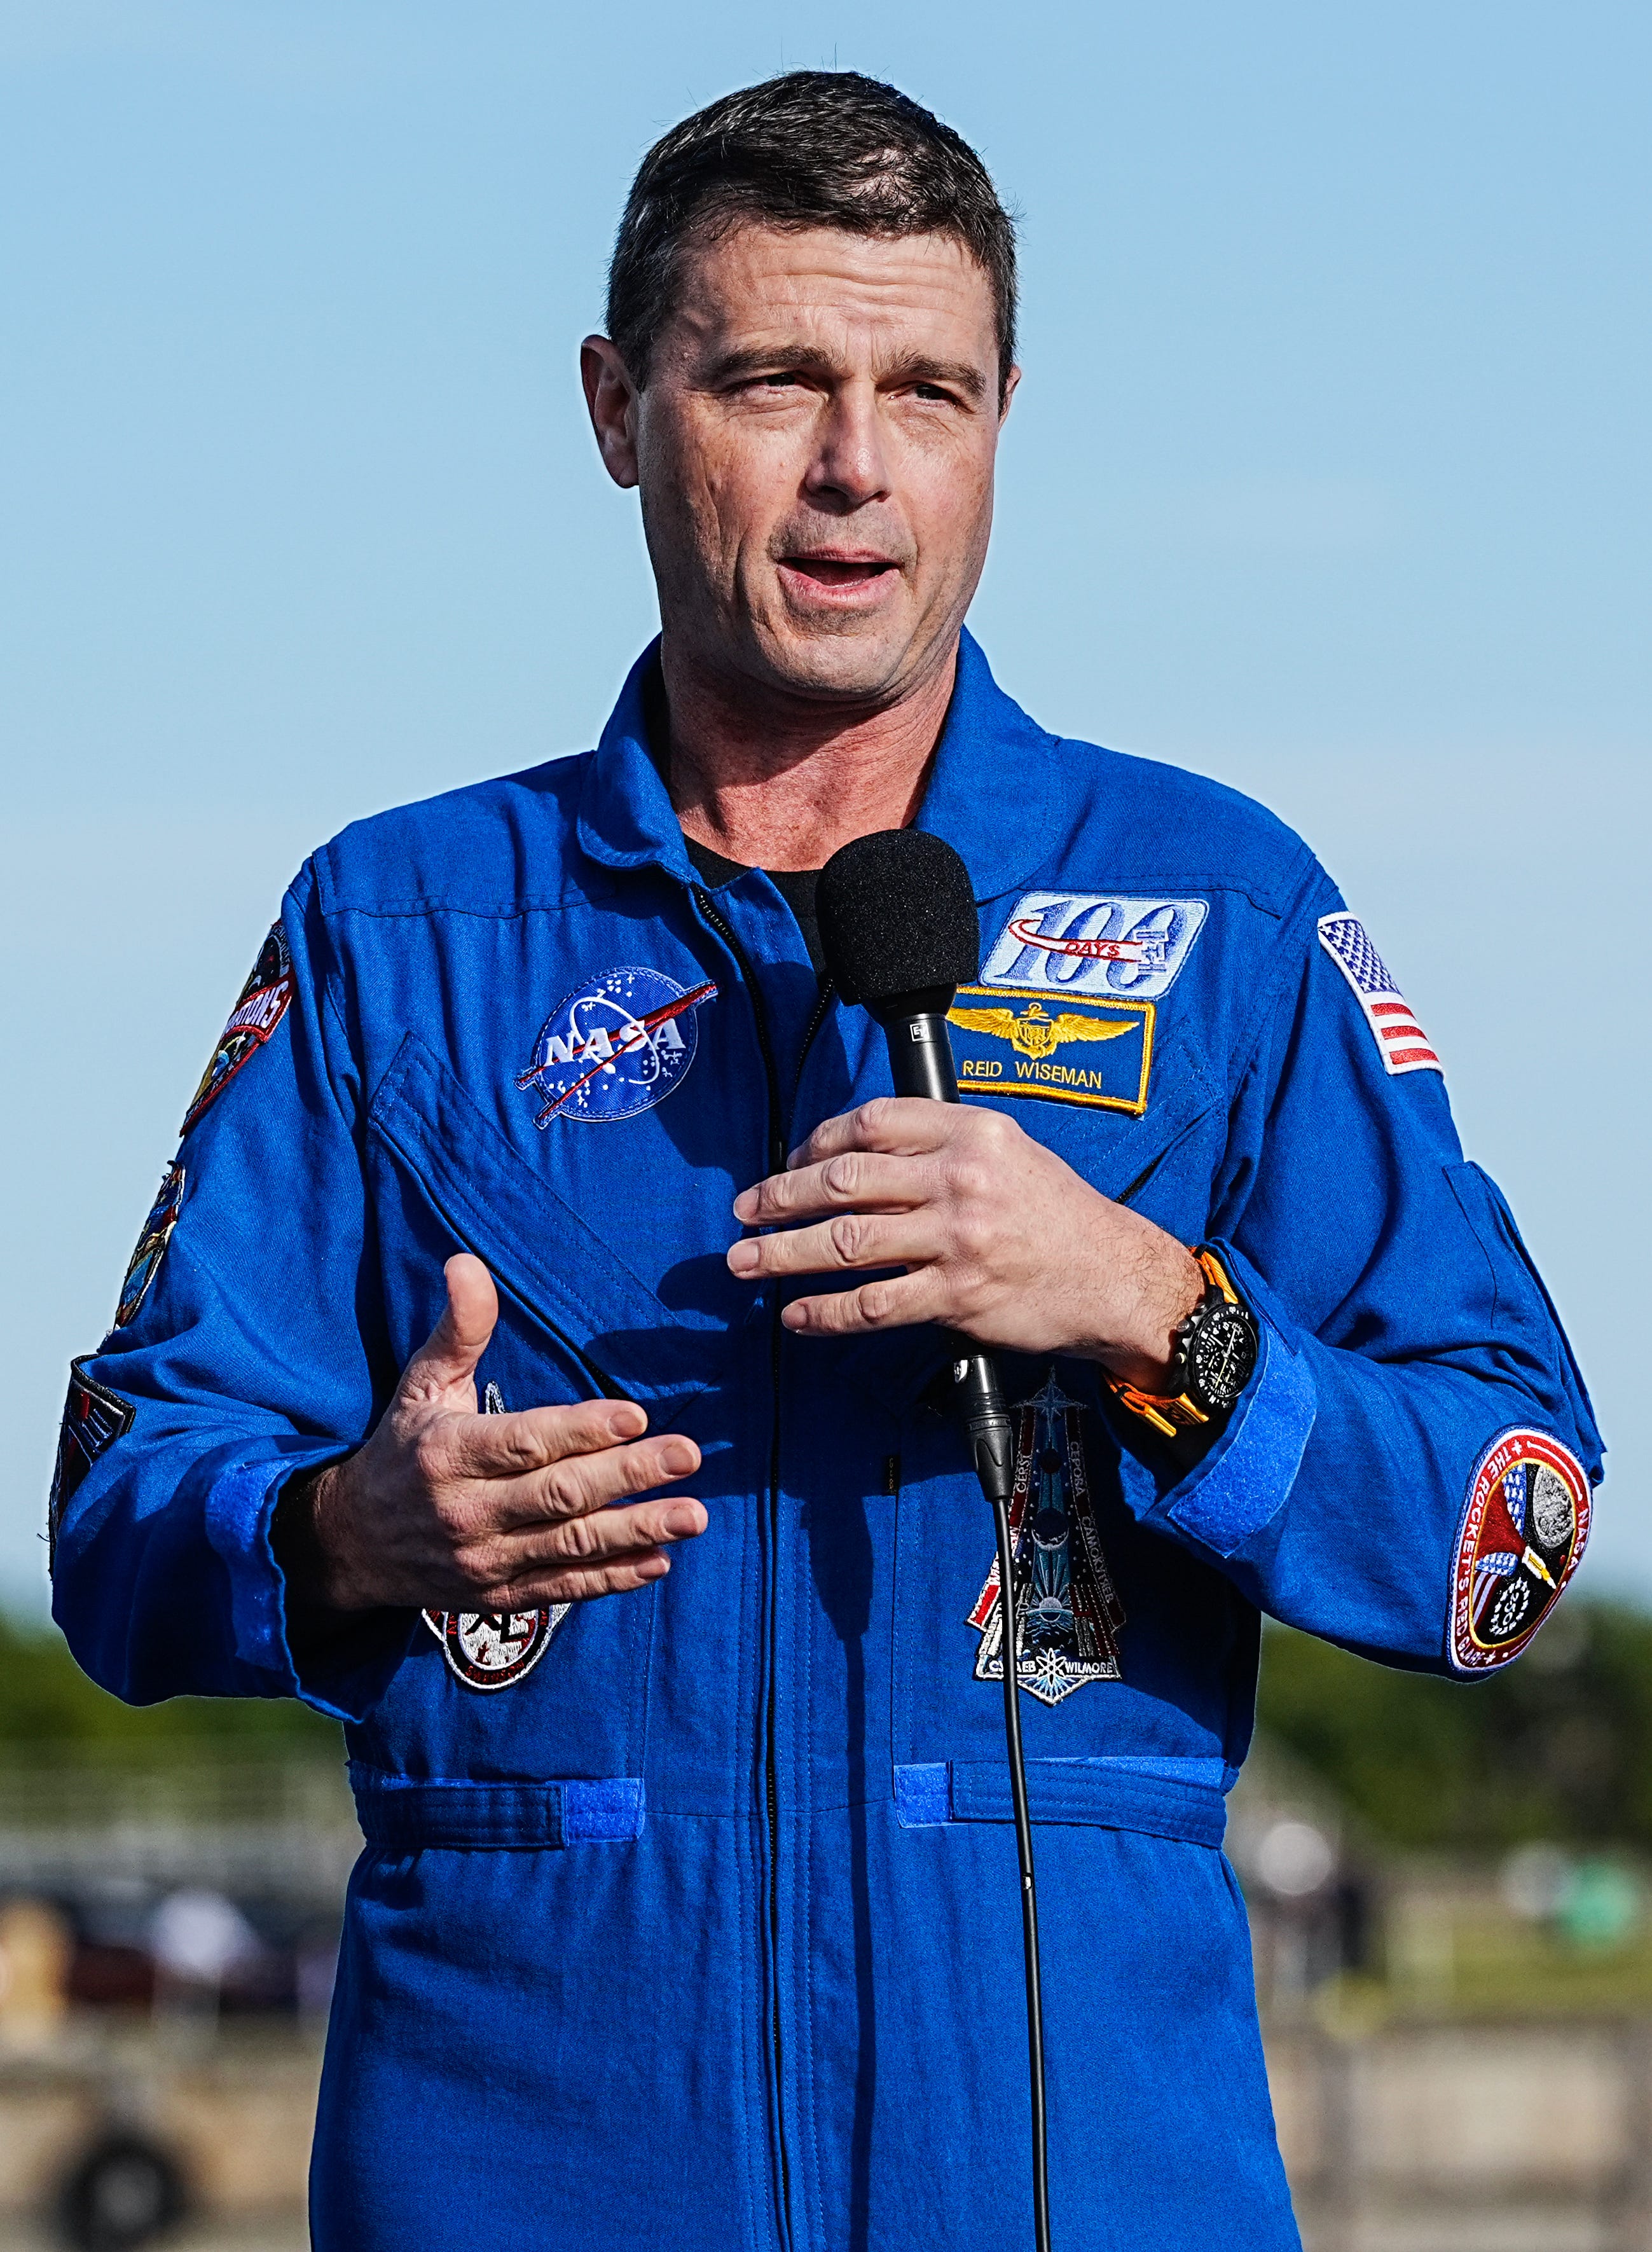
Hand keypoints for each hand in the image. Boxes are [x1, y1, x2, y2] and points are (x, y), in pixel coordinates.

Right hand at [293, 1255, 704, 1612]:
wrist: (352, 1544)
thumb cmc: (401, 1447)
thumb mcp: (421, 1384)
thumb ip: (458, 1329)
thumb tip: (467, 1263)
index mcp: (447, 1453)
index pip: (524, 1442)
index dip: (581, 1430)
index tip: (636, 1415)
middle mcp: (465, 1511)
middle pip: (558, 1494)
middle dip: (628, 1474)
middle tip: (688, 1454)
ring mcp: (483, 1561)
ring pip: (570, 1546)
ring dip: (637, 1529)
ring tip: (693, 1515)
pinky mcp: (498, 1597)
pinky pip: (563, 1588)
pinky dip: (613, 1578)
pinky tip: (659, 1560)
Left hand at [727, 1098, 1203, 1388]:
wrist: (1113, 1276)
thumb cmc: (1058, 1215)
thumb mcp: (1008, 1152)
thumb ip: (940, 1146)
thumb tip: (857, 1156)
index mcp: (971, 1132)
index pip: (872, 1122)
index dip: (816, 1142)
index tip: (790, 1162)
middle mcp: (961, 1179)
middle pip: (845, 1180)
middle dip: (780, 1197)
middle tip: (746, 1212)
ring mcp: (957, 1240)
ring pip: (847, 1243)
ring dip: (784, 1254)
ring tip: (746, 1263)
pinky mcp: (958, 1296)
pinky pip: (873, 1306)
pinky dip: (826, 1313)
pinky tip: (798, 1316)